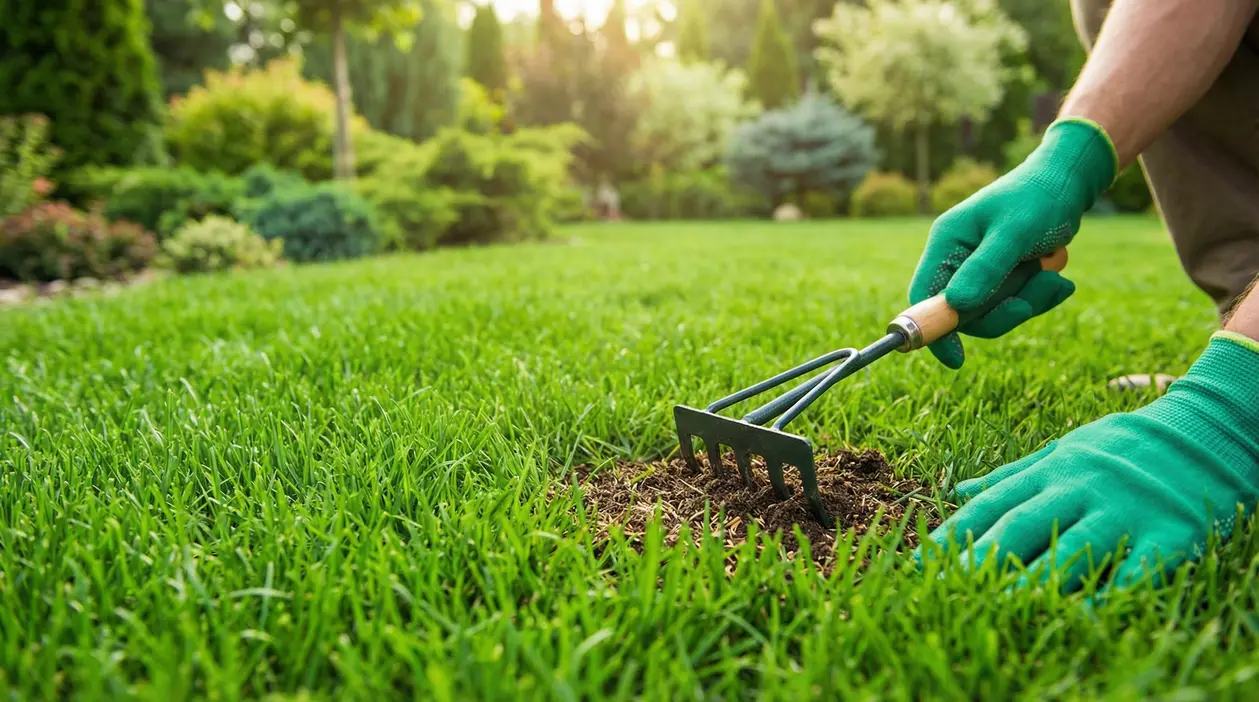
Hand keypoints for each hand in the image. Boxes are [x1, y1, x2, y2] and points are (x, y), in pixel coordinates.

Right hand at [910, 118, 1116, 368]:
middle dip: (1003, 311)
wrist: (1068, 182)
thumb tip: (957, 307)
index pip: (923, 295)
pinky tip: (1055, 276)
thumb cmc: (1039, 198)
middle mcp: (957, 258)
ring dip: (1028, 301)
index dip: (934, 329)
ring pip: (993, 312)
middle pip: (963, 313)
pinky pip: (1014, 304)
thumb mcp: (1014, 233)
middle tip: (1037, 295)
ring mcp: (979, 269)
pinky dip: (1038, 296)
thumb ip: (985, 269)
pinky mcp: (1002, 276)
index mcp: (947, 243)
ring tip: (1053, 275)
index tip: (956, 358)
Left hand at [919, 333, 1258, 590]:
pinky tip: (1079, 617)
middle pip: (1022, 527)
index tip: (922, 560)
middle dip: (980, 560)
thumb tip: (958, 490)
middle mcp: (1082, 487)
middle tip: (944, 590)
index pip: (993, 502)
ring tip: (995, 608)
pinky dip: (1108, 595)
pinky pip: (1134, 570)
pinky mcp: (1169, 534)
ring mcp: (1126, 510)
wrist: (1208, 429)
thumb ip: (1012, 473)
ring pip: (1071, 551)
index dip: (955, 532)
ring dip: (1033, 584)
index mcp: (1054, 469)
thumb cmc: (1126, 446)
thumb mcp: (1065, 448)